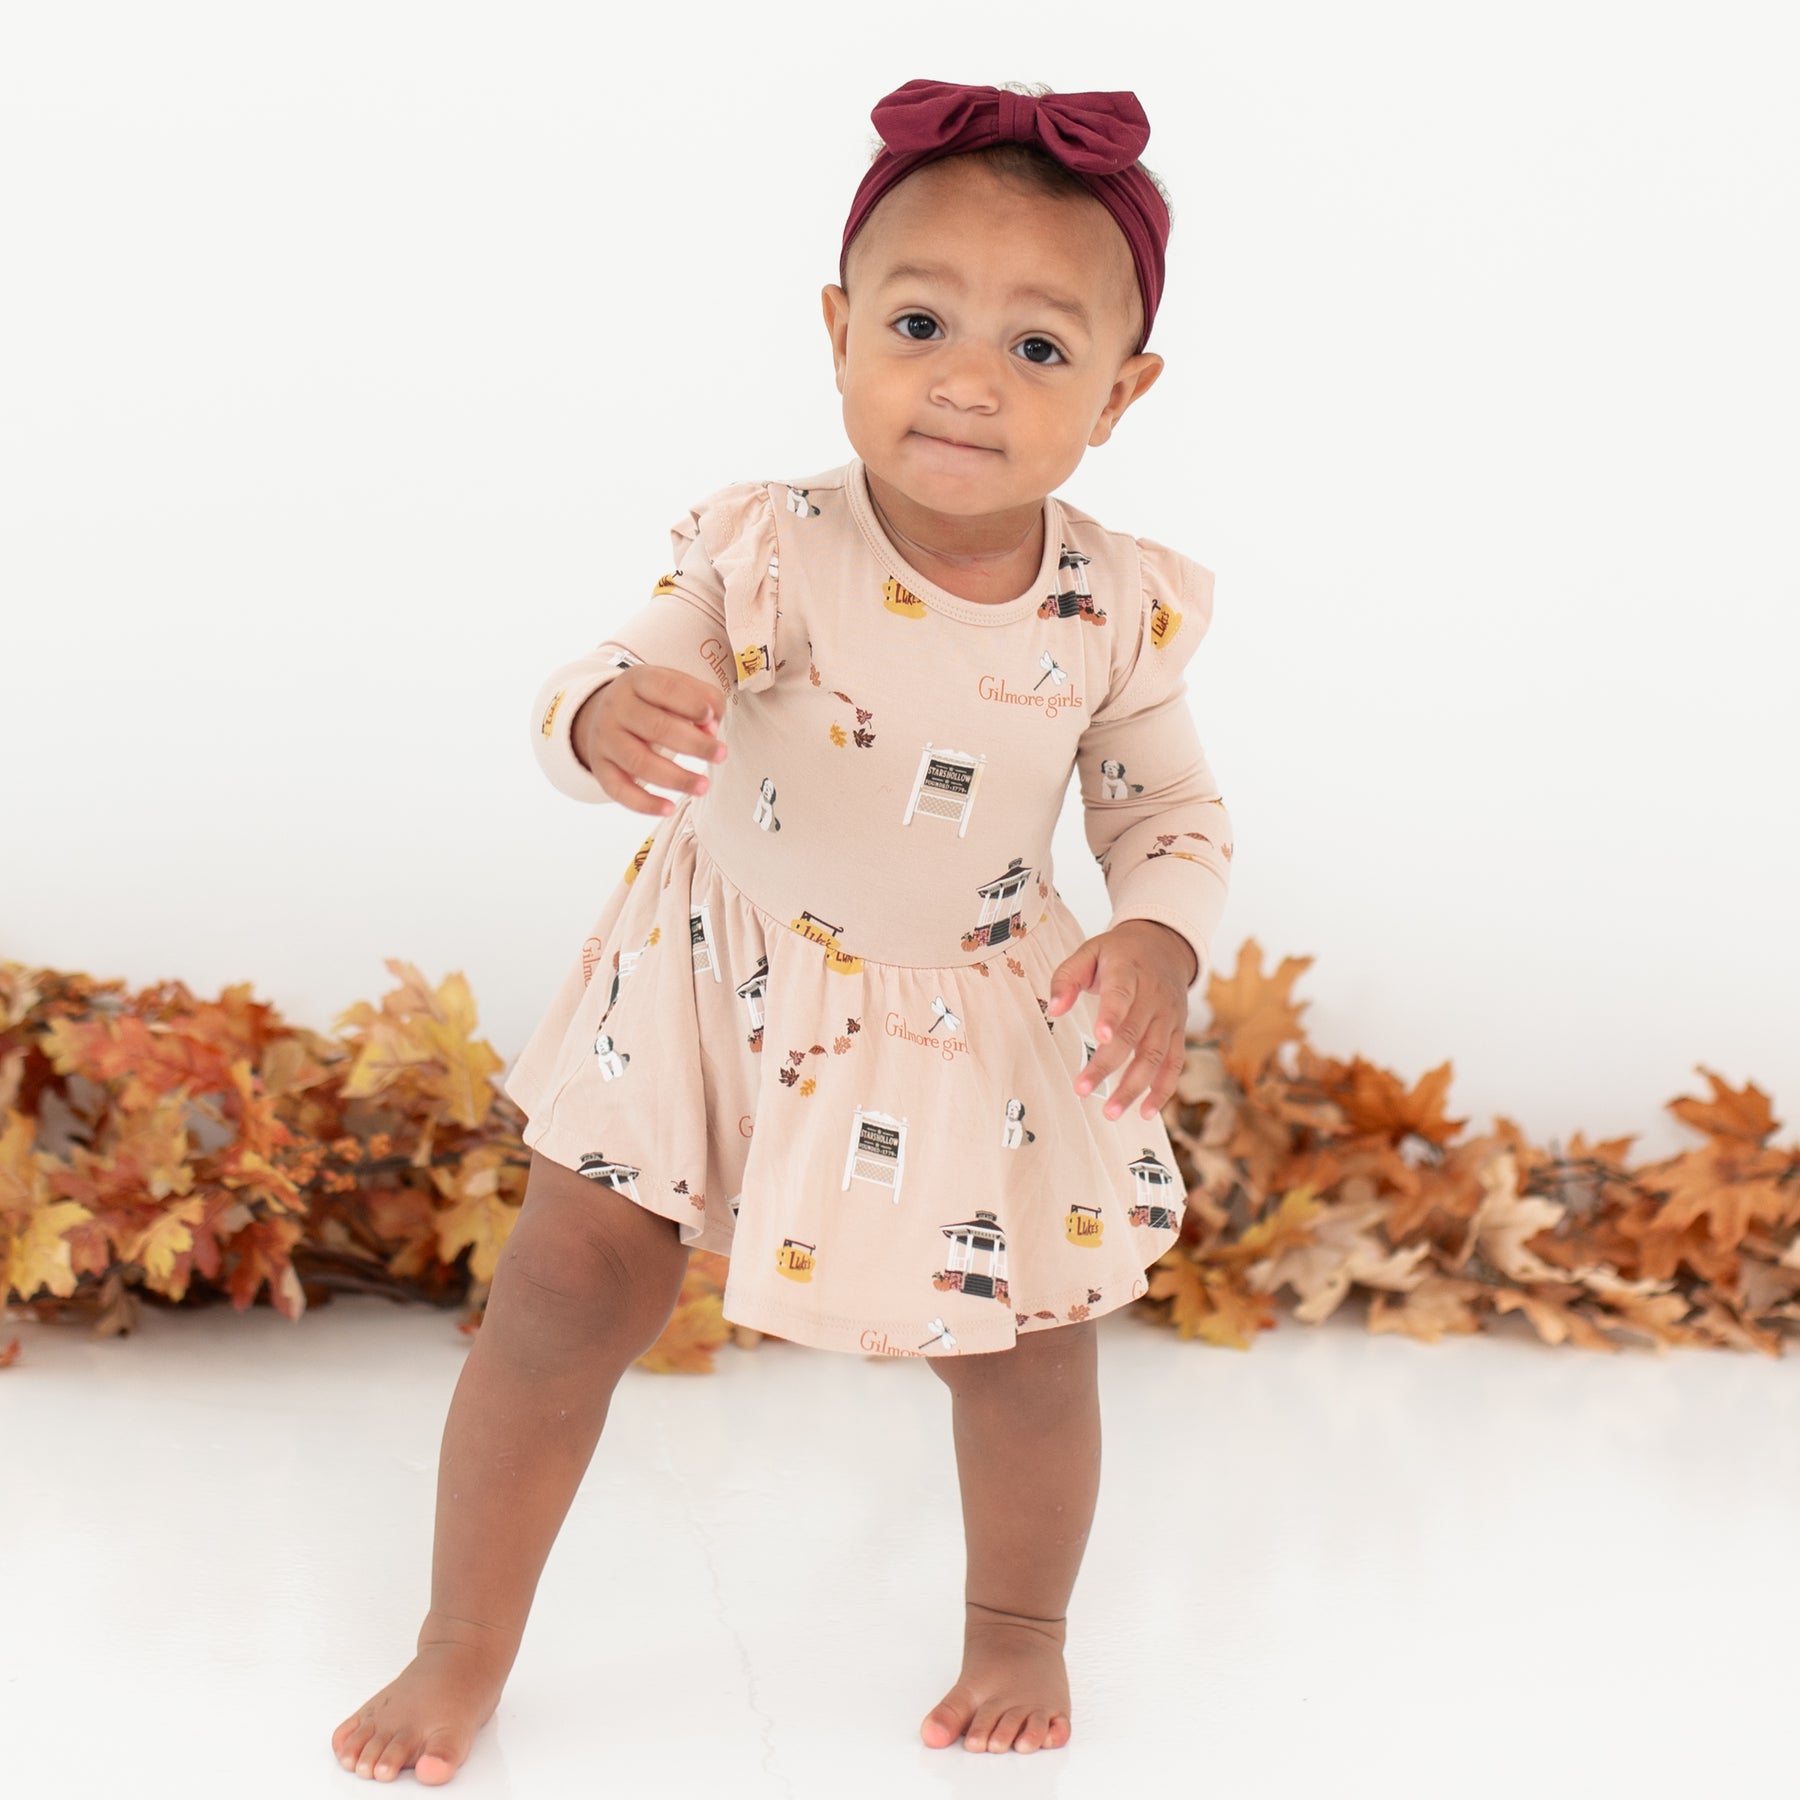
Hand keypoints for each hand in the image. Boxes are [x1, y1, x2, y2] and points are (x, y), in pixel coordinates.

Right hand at [572, 666, 728, 815]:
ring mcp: (605, 738)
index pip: (665, 688)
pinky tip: (669, 808)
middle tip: (721, 754)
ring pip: (639, 762)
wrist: (605, 714)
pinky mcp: (600, 767)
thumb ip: (702, 700)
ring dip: (676, 778)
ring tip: (704, 786)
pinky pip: (619, 790)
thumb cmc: (653, 702)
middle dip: (694, 744)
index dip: (692, 704)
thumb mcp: (676, 689)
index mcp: (638, 681)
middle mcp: (617, 707)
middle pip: (656, 727)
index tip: (712, 719)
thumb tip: (711, 729)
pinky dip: (644, 803)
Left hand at [1045, 921, 1195, 1122]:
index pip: (1121, 995)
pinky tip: (1146, 1111)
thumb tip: (1053, 1009)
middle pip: (1133, 1035)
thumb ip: (1067, 978)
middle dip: (1108, 1064)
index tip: (1101, 1037)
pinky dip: (1163, 1090)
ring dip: (1134, 1086)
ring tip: (1111, 1112)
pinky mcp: (1178, 1032)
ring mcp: (1168, 1017)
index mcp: (1129, 972)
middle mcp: (1153, 996)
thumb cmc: (1119, 953)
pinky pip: (1174, 1064)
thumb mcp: (1089, 952)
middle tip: (1082, 1089)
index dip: (1112, 1015)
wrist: (1164, 945)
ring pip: (1154, 1056)